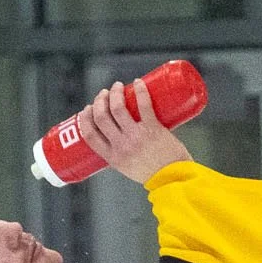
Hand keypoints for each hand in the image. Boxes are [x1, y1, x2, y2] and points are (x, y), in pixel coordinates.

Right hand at [77, 78, 192, 184]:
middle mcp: (122, 146)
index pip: (90, 134)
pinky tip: (138, 82)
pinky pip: (143, 105)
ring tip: (118, 86)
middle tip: (105, 94)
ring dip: (115, 92)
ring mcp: (137, 137)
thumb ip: (121, 154)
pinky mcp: (153, 129)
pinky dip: (140, 90)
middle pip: (101, 116)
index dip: (85, 118)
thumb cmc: (155, 175)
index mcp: (113, 157)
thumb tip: (118, 136)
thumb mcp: (129, 169)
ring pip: (117, 107)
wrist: (175, 180)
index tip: (88, 108)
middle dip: (100, 101)